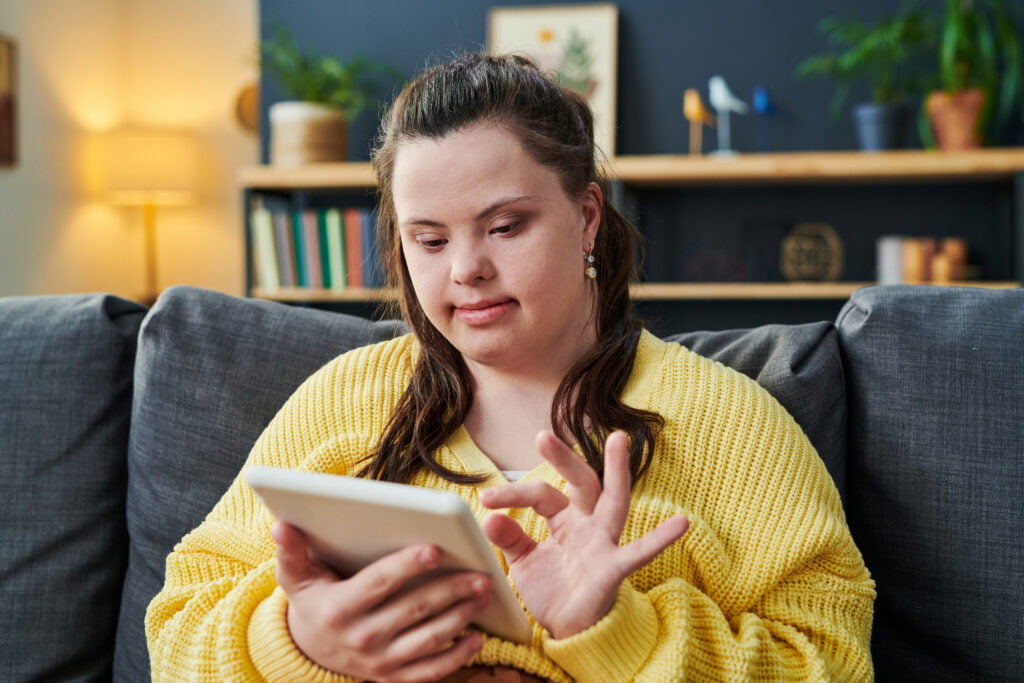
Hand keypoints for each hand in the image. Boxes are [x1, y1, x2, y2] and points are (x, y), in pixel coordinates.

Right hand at [272, 522, 491, 681]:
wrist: (309, 650)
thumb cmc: (313, 601)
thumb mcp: (296, 576)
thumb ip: (292, 551)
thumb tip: (281, 525)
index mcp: (341, 608)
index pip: (379, 584)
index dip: (406, 566)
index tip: (435, 549)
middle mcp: (361, 638)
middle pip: (413, 610)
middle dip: (450, 590)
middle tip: (480, 573)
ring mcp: (379, 662)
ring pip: (428, 639)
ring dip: (461, 617)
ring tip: (483, 594)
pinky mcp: (393, 677)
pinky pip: (430, 671)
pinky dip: (457, 657)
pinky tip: (477, 638)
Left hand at [478, 430, 688, 638]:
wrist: (569, 633)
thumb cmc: (553, 591)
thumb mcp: (524, 562)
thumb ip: (510, 538)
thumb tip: (488, 518)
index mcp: (565, 519)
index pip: (540, 494)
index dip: (512, 494)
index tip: (484, 499)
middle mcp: (588, 525)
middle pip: (580, 482)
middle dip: (564, 459)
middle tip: (542, 436)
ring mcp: (604, 544)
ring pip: (613, 501)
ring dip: (617, 471)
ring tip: (619, 440)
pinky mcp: (614, 569)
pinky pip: (639, 553)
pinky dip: (659, 539)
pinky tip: (680, 523)